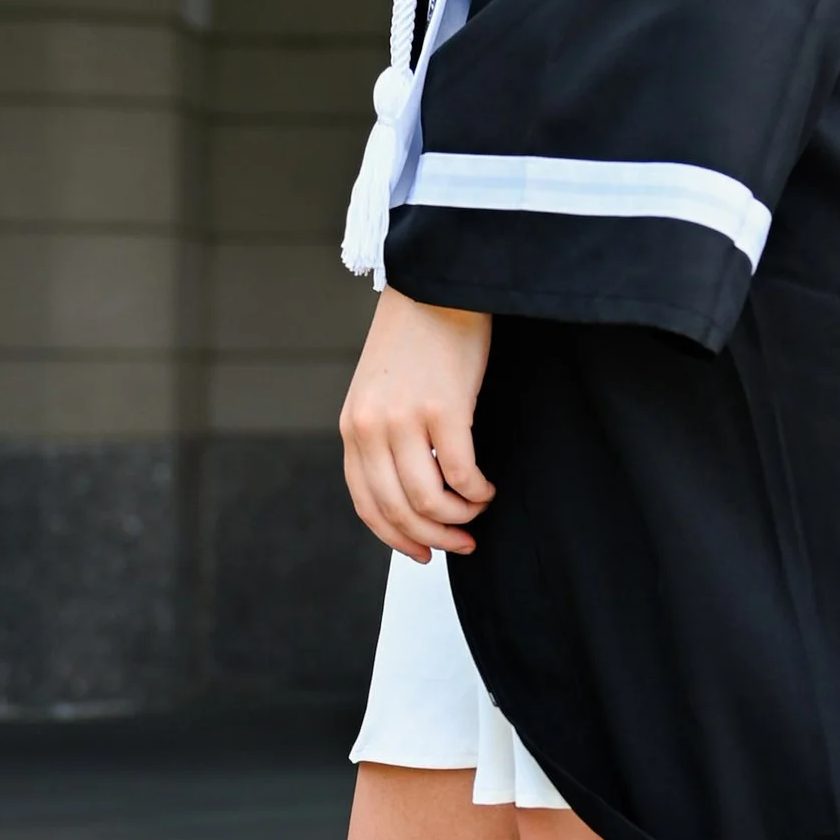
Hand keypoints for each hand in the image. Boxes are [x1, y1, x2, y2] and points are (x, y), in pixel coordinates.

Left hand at [339, 289, 493, 561]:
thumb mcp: (379, 391)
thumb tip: (408, 490)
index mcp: (352, 428)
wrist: (437, 286)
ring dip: (459, 517)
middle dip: (433, 537)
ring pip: (429, 500)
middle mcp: (371, 429)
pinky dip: (477, 492)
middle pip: (398, 510)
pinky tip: (488, 488)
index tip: (423, 553)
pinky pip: (461, 474)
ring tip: (478, 509)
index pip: (366, 504)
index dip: (396, 538)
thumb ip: (382, 436)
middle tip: (462, 543)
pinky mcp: (444, 409)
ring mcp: (405, 420)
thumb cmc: (416, 338)